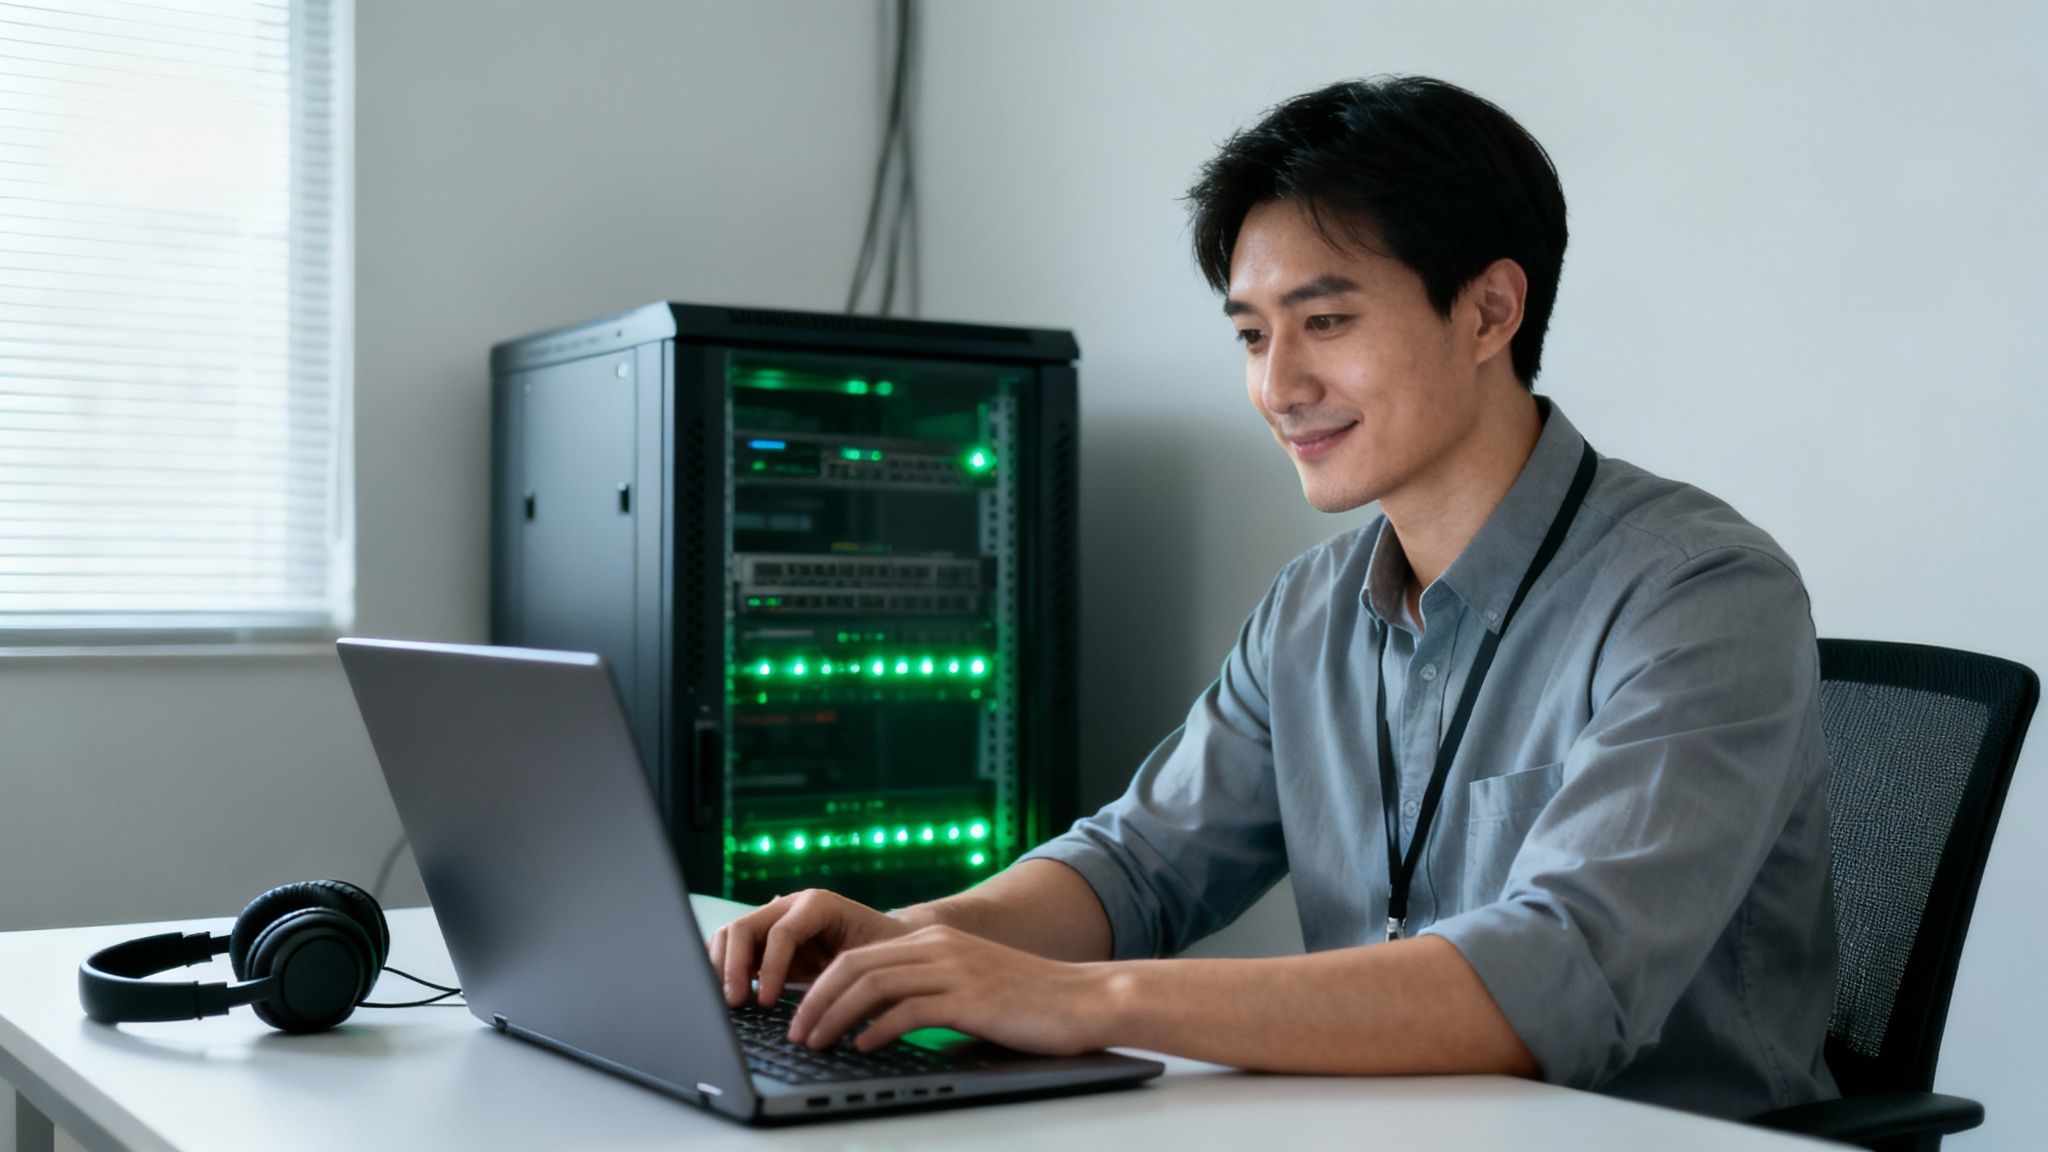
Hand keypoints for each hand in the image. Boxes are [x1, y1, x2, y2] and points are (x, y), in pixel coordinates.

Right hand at [708, 889, 912, 1006]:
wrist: (889, 941)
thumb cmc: (884, 953)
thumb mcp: (868, 963)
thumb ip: (841, 978)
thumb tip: (817, 1011)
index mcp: (818, 904)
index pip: (780, 933)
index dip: (770, 969)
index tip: (765, 1003)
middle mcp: (790, 905)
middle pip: (743, 927)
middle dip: (732, 967)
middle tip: (733, 1003)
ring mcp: (774, 919)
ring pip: (730, 934)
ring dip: (720, 966)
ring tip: (725, 1000)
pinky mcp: (765, 939)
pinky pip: (732, 947)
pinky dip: (722, 967)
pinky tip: (722, 992)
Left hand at [787, 924, 1117, 1055]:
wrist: (1086, 998)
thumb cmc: (1031, 1001)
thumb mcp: (971, 985)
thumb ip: (929, 996)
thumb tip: (885, 1028)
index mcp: (934, 938)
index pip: (859, 955)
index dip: (822, 986)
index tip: (804, 1016)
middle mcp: (938, 945)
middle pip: (854, 965)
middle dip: (815, 1001)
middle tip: (797, 1033)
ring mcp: (953, 969)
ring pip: (871, 985)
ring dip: (835, 1016)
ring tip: (817, 1043)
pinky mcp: (968, 997)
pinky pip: (906, 1010)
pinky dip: (875, 1030)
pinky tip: (862, 1048)